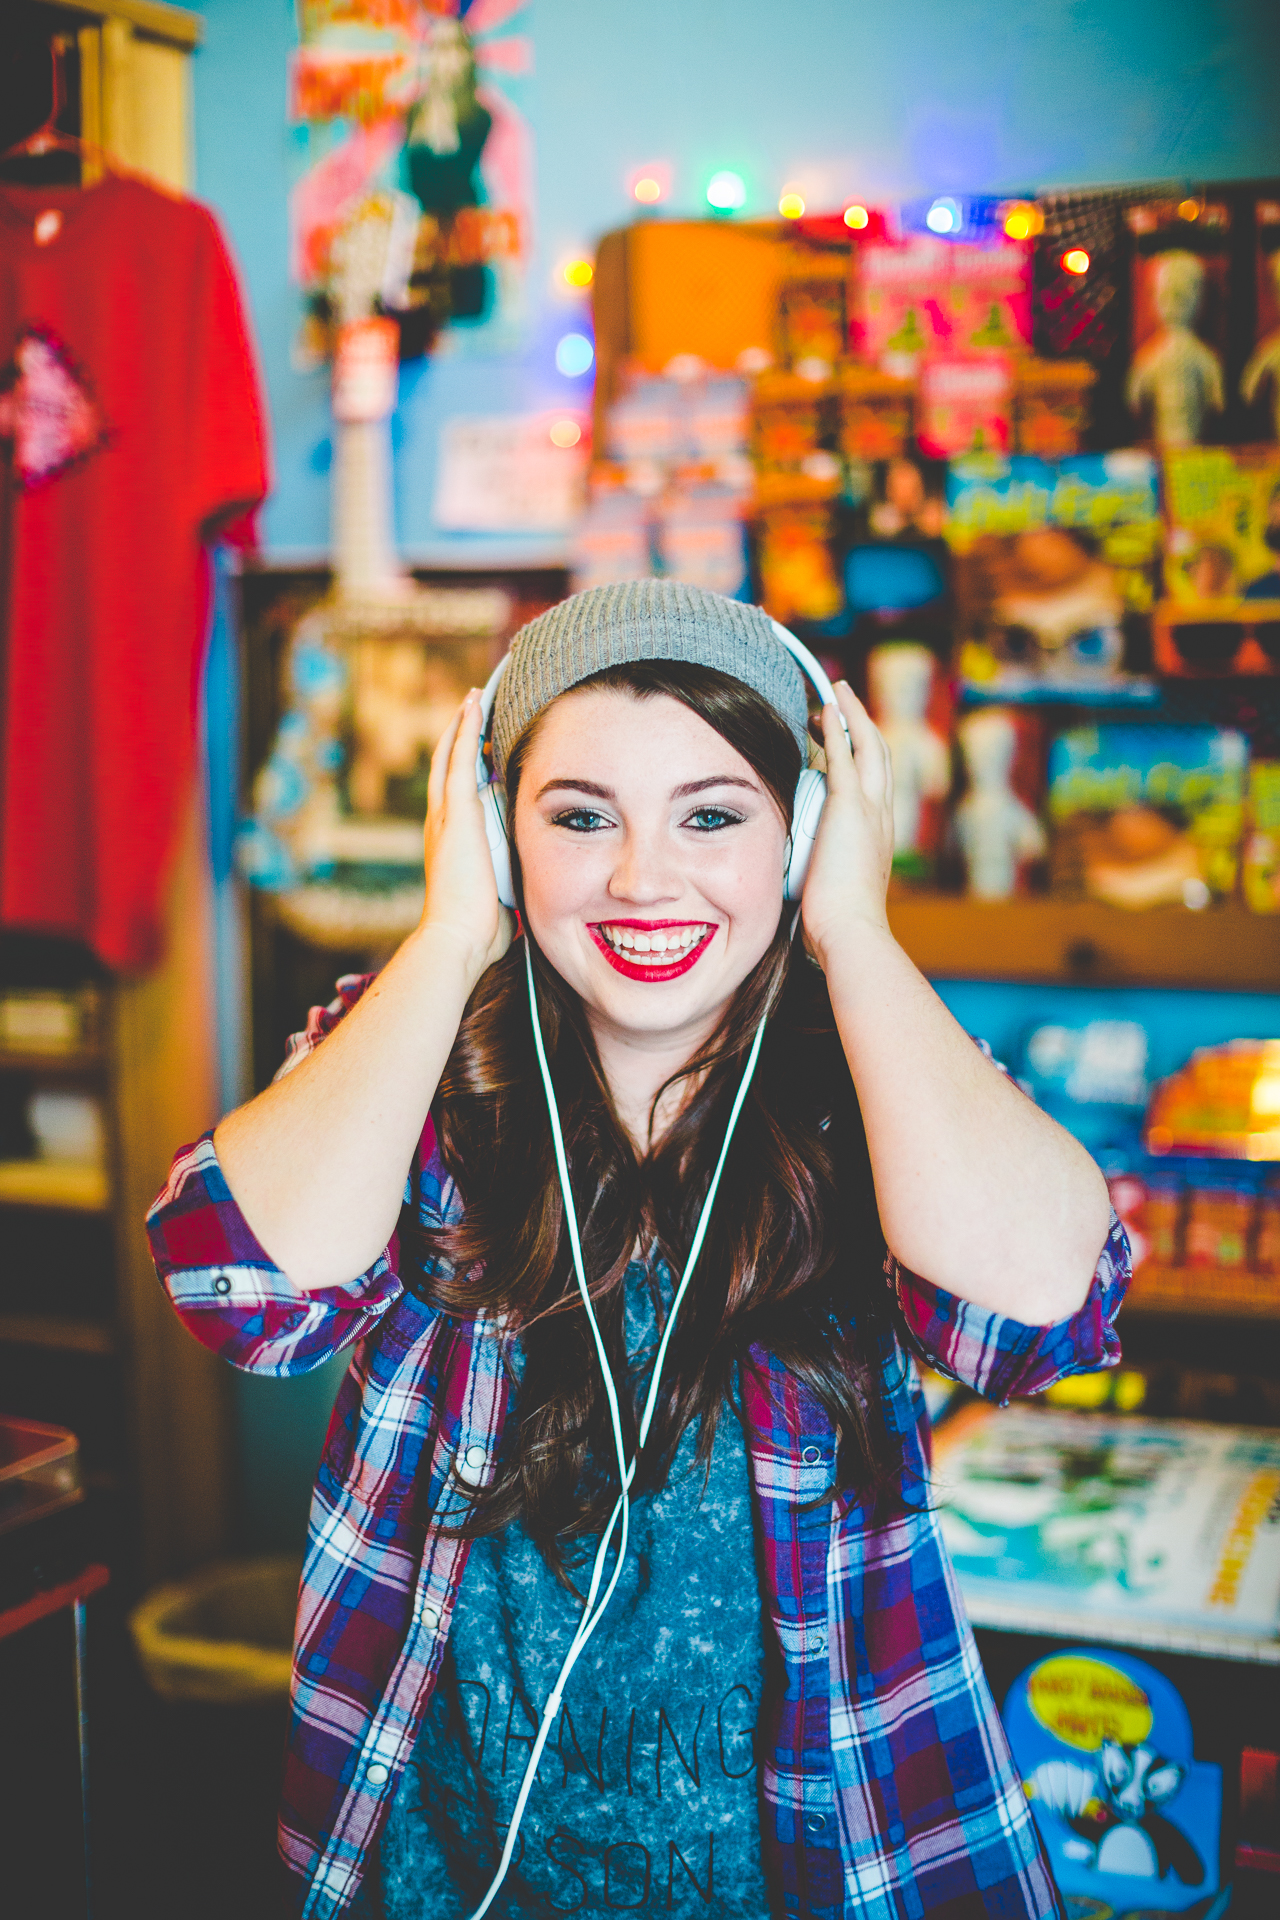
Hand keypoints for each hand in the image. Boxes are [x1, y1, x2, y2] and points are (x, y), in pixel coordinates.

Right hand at [419, 690, 513, 983]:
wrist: (458, 938)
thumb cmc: (479, 930)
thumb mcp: (500, 896)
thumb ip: (512, 881)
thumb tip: (534, 890)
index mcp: (452, 843)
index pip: (458, 794)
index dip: (467, 767)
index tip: (482, 745)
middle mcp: (441, 824)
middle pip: (446, 767)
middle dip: (460, 736)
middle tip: (473, 706)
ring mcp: (445, 817)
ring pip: (449, 756)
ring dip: (462, 724)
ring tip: (474, 695)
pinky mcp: (455, 813)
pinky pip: (458, 759)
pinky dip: (464, 729)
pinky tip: (473, 703)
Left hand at [800, 682, 894, 968]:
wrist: (849, 931)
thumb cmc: (836, 924)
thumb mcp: (830, 888)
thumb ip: (818, 871)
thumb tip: (797, 875)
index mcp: (878, 836)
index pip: (876, 786)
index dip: (863, 759)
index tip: (845, 743)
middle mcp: (882, 817)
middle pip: (880, 756)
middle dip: (862, 725)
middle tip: (842, 704)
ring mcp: (870, 810)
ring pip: (869, 746)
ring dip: (852, 716)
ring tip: (837, 693)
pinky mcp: (850, 807)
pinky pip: (846, 754)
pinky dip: (838, 727)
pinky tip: (827, 708)